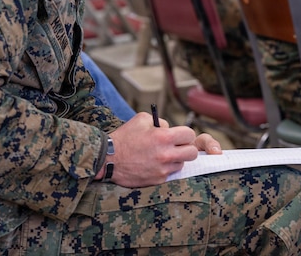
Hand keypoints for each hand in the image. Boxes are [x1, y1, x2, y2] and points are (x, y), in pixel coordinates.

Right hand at [98, 112, 220, 186]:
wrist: (108, 159)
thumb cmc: (125, 137)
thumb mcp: (142, 119)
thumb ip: (160, 122)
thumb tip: (170, 129)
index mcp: (164, 137)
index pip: (190, 135)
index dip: (185, 134)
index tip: (179, 136)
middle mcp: (166, 154)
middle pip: (192, 153)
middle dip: (186, 148)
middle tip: (177, 147)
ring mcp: (162, 169)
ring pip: (182, 164)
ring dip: (176, 159)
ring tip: (162, 155)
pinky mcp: (157, 180)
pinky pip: (170, 174)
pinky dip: (165, 169)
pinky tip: (154, 164)